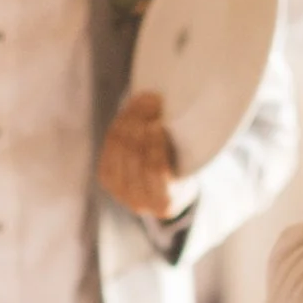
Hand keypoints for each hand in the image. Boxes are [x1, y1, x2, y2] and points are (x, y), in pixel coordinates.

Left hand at [97, 92, 195, 222]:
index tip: (161, 122)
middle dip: (141, 123)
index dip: (155, 144)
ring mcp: (120, 192)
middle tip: (153, 99)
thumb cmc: (189, 170)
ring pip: (119, 147)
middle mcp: (140, 203)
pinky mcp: (107, 177)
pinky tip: (133, 110)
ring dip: (131, 118)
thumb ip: (188, 146)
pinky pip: (109, 146)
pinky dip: (120, 124)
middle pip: (133, 155)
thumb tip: (189, 106)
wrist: (169, 189)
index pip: (155, 170)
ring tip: (144, 99)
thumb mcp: (195, 165)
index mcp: (165, 204)